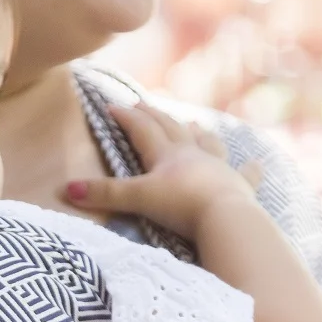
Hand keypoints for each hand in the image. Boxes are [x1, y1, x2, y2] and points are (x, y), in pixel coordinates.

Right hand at [67, 104, 264, 240]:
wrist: (226, 217)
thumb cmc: (181, 206)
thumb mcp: (138, 199)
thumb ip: (104, 195)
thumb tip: (65, 190)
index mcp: (167, 155)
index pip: (142, 129)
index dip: (126, 117)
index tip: (112, 104)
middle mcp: (193, 155)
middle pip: (171, 129)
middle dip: (155, 116)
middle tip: (144, 104)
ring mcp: (219, 169)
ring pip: (206, 144)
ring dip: (197, 133)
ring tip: (193, 124)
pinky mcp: (240, 188)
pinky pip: (245, 176)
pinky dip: (250, 170)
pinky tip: (257, 164)